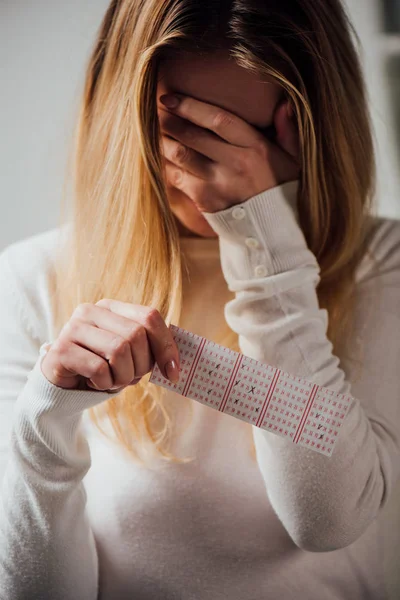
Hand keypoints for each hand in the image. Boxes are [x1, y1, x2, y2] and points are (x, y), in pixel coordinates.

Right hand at [40, 300, 179, 391]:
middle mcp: (91, 311)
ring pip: (119, 350)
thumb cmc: (102, 368)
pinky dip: (104, 383)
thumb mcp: (130, 356)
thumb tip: (175, 365)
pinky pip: (99, 369)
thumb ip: (150, 349)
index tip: (173, 373)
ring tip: (113, 381)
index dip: (166, 345)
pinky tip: (95, 383)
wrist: (63, 386)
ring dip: (123, 376)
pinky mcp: (61, 350)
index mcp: (112, 307)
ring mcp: (74, 328)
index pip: (149, 316)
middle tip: (133, 378)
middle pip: (136, 335)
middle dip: (142, 365)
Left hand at [158, 93, 299, 212]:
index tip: (171, 98)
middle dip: (170, 121)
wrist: (274, 229)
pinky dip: (165, 166)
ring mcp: (218, 183)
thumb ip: (287, 130)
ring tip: (153, 132)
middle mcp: (235, 163)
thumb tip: (283, 104)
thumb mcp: (293, 159)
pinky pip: (178, 179)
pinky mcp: (206, 201)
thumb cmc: (282, 189)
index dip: (191, 106)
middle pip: (193, 136)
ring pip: (181, 155)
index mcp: (256, 147)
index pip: (218, 119)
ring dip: (163, 142)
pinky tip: (158, 158)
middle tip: (156, 112)